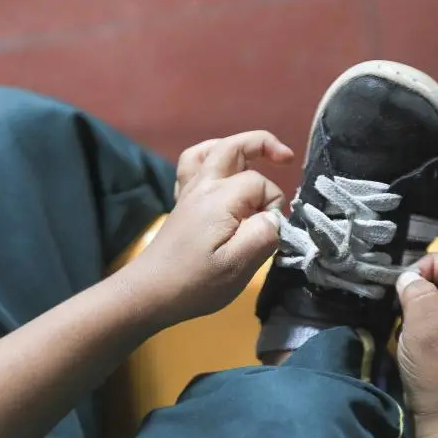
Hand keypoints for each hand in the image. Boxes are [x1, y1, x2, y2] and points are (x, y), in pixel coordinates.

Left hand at [119, 130, 293, 328]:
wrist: (150, 292)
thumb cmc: (196, 283)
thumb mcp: (238, 266)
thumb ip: (263, 235)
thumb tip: (273, 217)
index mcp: (220, 198)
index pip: (261, 184)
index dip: (274, 205)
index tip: (271, 233)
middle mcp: (203, 186)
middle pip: (234, 147)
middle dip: (264, 145)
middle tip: (287, 158)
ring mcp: (189, 192)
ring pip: (210, 150)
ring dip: (236, 146)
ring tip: (256, 157)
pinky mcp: (182, 203)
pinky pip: (191, 165)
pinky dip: (210, 158)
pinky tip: (221, 170)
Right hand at [395, 253, 437, 434]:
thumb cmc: (436, 378)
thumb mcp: (422, 333)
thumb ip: (418, 295)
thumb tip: (410, 275)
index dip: (429, 265)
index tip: (404, 286)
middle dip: (428, 282)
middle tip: (404, 303)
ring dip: (430, 300)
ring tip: (411, 318)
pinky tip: (424, 331)